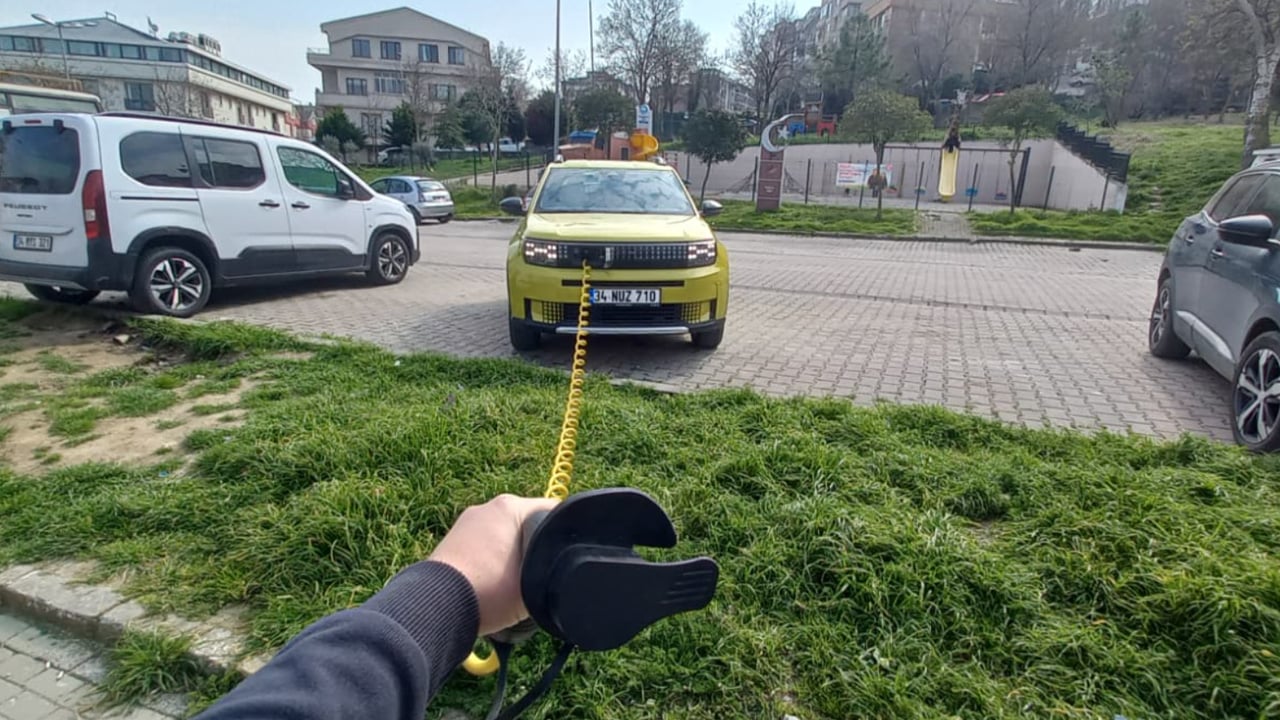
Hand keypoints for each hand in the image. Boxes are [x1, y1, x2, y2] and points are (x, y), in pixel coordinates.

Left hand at [430, 494, 558, 635]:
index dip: (565, 536)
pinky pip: (485, 544)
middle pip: (528, 523)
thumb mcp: (534, 585)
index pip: (553, 511)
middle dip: (537, 546)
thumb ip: (554, 573)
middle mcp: (488, 506)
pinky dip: (493, 560)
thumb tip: (562, 576)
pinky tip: (493, 582)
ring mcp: (468, 522)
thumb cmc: (488, 592)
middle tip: (542, 575)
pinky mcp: (454, 540)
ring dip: (513, 554)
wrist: (438, 608)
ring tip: (515, 583)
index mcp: (512, 507)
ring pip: (505, 535)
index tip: (567, 559)